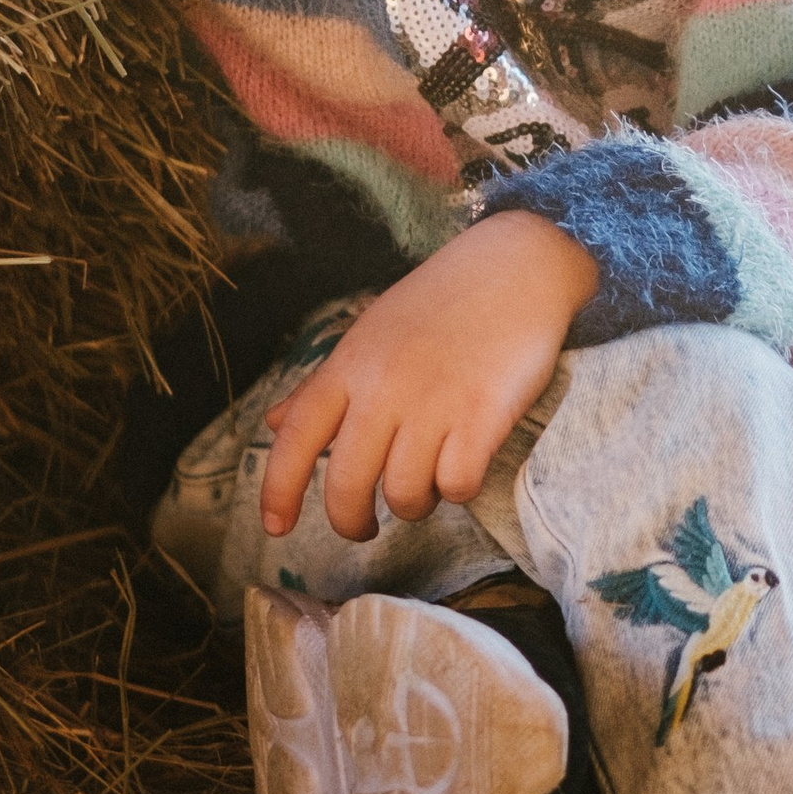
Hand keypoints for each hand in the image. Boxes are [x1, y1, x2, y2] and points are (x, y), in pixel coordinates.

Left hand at [259, 214, 598, 543]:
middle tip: (364, 528)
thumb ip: (324, 385)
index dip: (278, 490)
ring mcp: (435, 402)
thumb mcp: (371, 334)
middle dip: (351, 522)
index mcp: (349, 365)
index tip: (276, 528)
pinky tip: (463, 468)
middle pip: (348, 485)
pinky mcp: (484, 415)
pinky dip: (458, 490)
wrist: (517, 265)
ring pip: (404, 495)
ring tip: (426, 486)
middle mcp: (384, 388)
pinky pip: (457, 485)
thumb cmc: (441, 302)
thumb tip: (276, 423)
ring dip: (413, 506)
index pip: (296, 438)